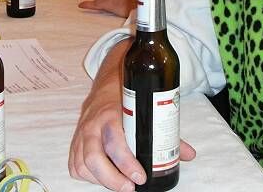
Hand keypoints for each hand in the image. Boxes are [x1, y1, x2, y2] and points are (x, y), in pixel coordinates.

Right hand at [68, 74, 196, 189]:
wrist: (107, 81)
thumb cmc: (126, 97)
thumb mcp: (146, 109)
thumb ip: (167, 133)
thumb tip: (188, 154)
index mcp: (110, 114)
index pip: (115, 142)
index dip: (127, 163)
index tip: (141, 177)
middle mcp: (92, 124)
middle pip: (93, 158)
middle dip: (112, 179)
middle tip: (130, 188)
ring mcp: (81, 133)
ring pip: (81, 164)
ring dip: (100, 180)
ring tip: (119, 185)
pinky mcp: (75, 141)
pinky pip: (74, 164)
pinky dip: (86, 176)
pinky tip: (101, 179)